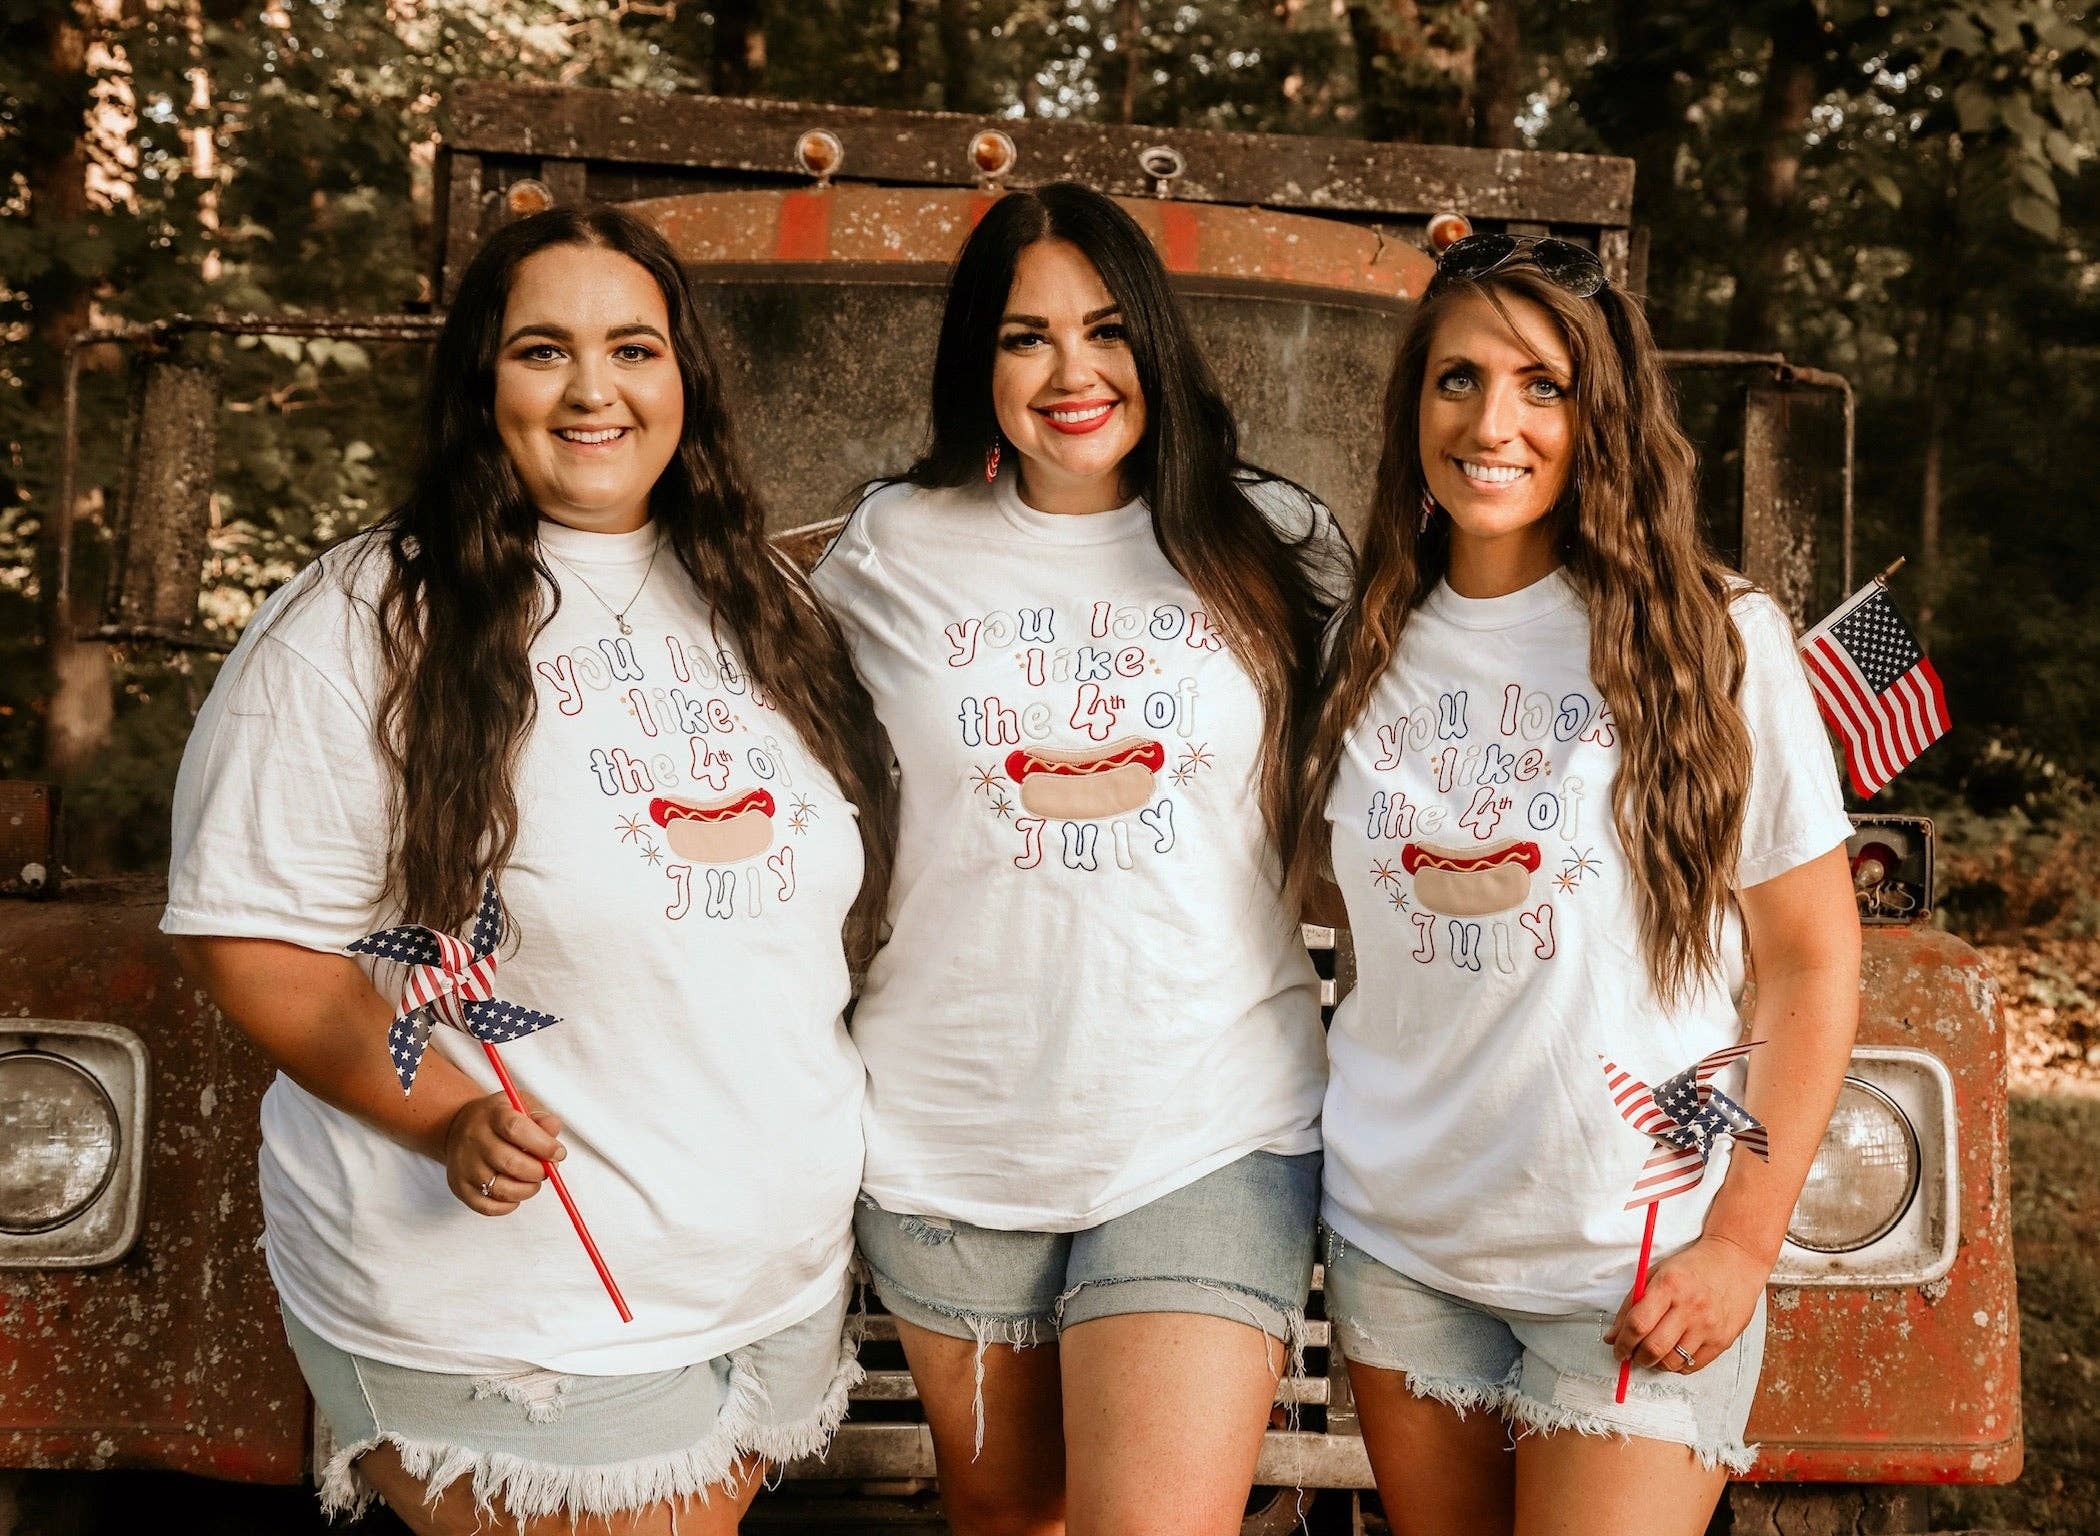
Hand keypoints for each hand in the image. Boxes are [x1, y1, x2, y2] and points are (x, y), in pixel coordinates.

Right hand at [443, 1093, 564, 1215]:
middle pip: (510, 1163)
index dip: (542, 1144)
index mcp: (492, 1115)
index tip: (558, 1153)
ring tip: (532, 1180)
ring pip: (500, 1189)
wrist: (459, 1127)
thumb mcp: (520, 1105)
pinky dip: (509, 1205)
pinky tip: (516, 1191)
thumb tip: (552, 1131)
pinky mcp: (460, 1187)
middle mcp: (474, 1139)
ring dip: (526, 1189)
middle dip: (538, 1171)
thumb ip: (541, 1117)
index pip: (516, 1129)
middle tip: (547, 1169)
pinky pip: (488, 1207)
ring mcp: (464, 1165)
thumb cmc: (496, 1117)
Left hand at [1606, 1232, 1766, 1374]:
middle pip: (1653, 1347)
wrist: (1735, 1261)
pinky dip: (1676, 1366)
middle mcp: (1690, 1307)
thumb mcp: (1656, 1274)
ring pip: (1672, 1362)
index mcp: (1669, 1285)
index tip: (1617, 1349)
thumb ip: (1631, 1304)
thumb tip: (1613, 1337)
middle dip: (1636, 1357)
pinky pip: (1692, 1366)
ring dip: (1655, 1364)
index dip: (1622, 1342)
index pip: (1638, 1324)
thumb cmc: (1691, 1267)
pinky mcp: (1722, 1340)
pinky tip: (1672, 1354)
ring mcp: (1708, 1326)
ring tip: (1652, 1354)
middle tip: (1632, 1355)